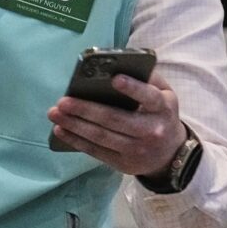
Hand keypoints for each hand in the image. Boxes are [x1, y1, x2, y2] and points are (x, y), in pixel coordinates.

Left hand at [46, 70, 187, 177]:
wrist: (171, 154)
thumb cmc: (160, 114)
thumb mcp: (164, 94)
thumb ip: (147, 78)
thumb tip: (119, 64)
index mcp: (162, 108)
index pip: (149, 97)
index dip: (132, 88)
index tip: (114, 79)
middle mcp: (151, 130)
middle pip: (115, 119)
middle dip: (85, 110)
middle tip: (62, 101)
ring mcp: (137, 150)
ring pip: (101, 137)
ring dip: (74, 125)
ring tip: (55, 114)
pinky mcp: (124, 164)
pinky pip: (96, 152)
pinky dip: (76, 140)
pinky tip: (61, 130)